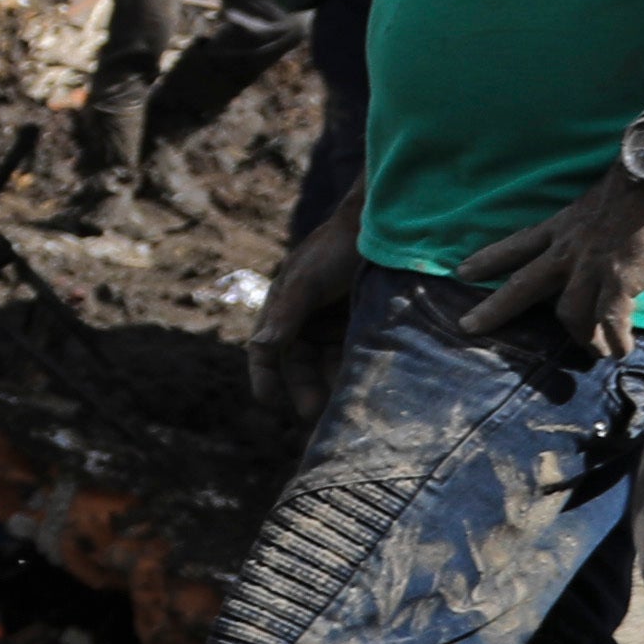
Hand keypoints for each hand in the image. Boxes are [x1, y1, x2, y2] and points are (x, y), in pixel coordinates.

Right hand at [257, 213, 366, 425]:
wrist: (382, 228)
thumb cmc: (335, 249)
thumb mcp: (305, 281)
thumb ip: (284, 315)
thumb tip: (261, 348)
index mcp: (282, 310)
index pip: (265, 351)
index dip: (263, 377)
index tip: (267, 402)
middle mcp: (306, 322)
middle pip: (300, 367)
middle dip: (305, 390)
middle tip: (315, 415)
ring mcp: (336, 326)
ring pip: (330, 366)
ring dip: (335, 386)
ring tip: (346, 405)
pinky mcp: (366, 327)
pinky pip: (359, 357)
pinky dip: (360, 373)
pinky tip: (369, 387)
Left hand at [465, 175, 643, 359]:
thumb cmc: (635, 188)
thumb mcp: (594, 204)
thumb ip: (587, 229)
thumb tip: (598, 245)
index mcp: (561, 227)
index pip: (516, 245)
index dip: (488, 259)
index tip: (462, 272)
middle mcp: (567, 250)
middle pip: (522, 285)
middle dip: (494, 308)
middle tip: (468, 327)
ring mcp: (591, 267)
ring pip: (569, 312)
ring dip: (581, 337)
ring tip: (593, 352)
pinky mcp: (620, 280)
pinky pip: (610, 319)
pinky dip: (614, 338)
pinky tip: (619, 351)